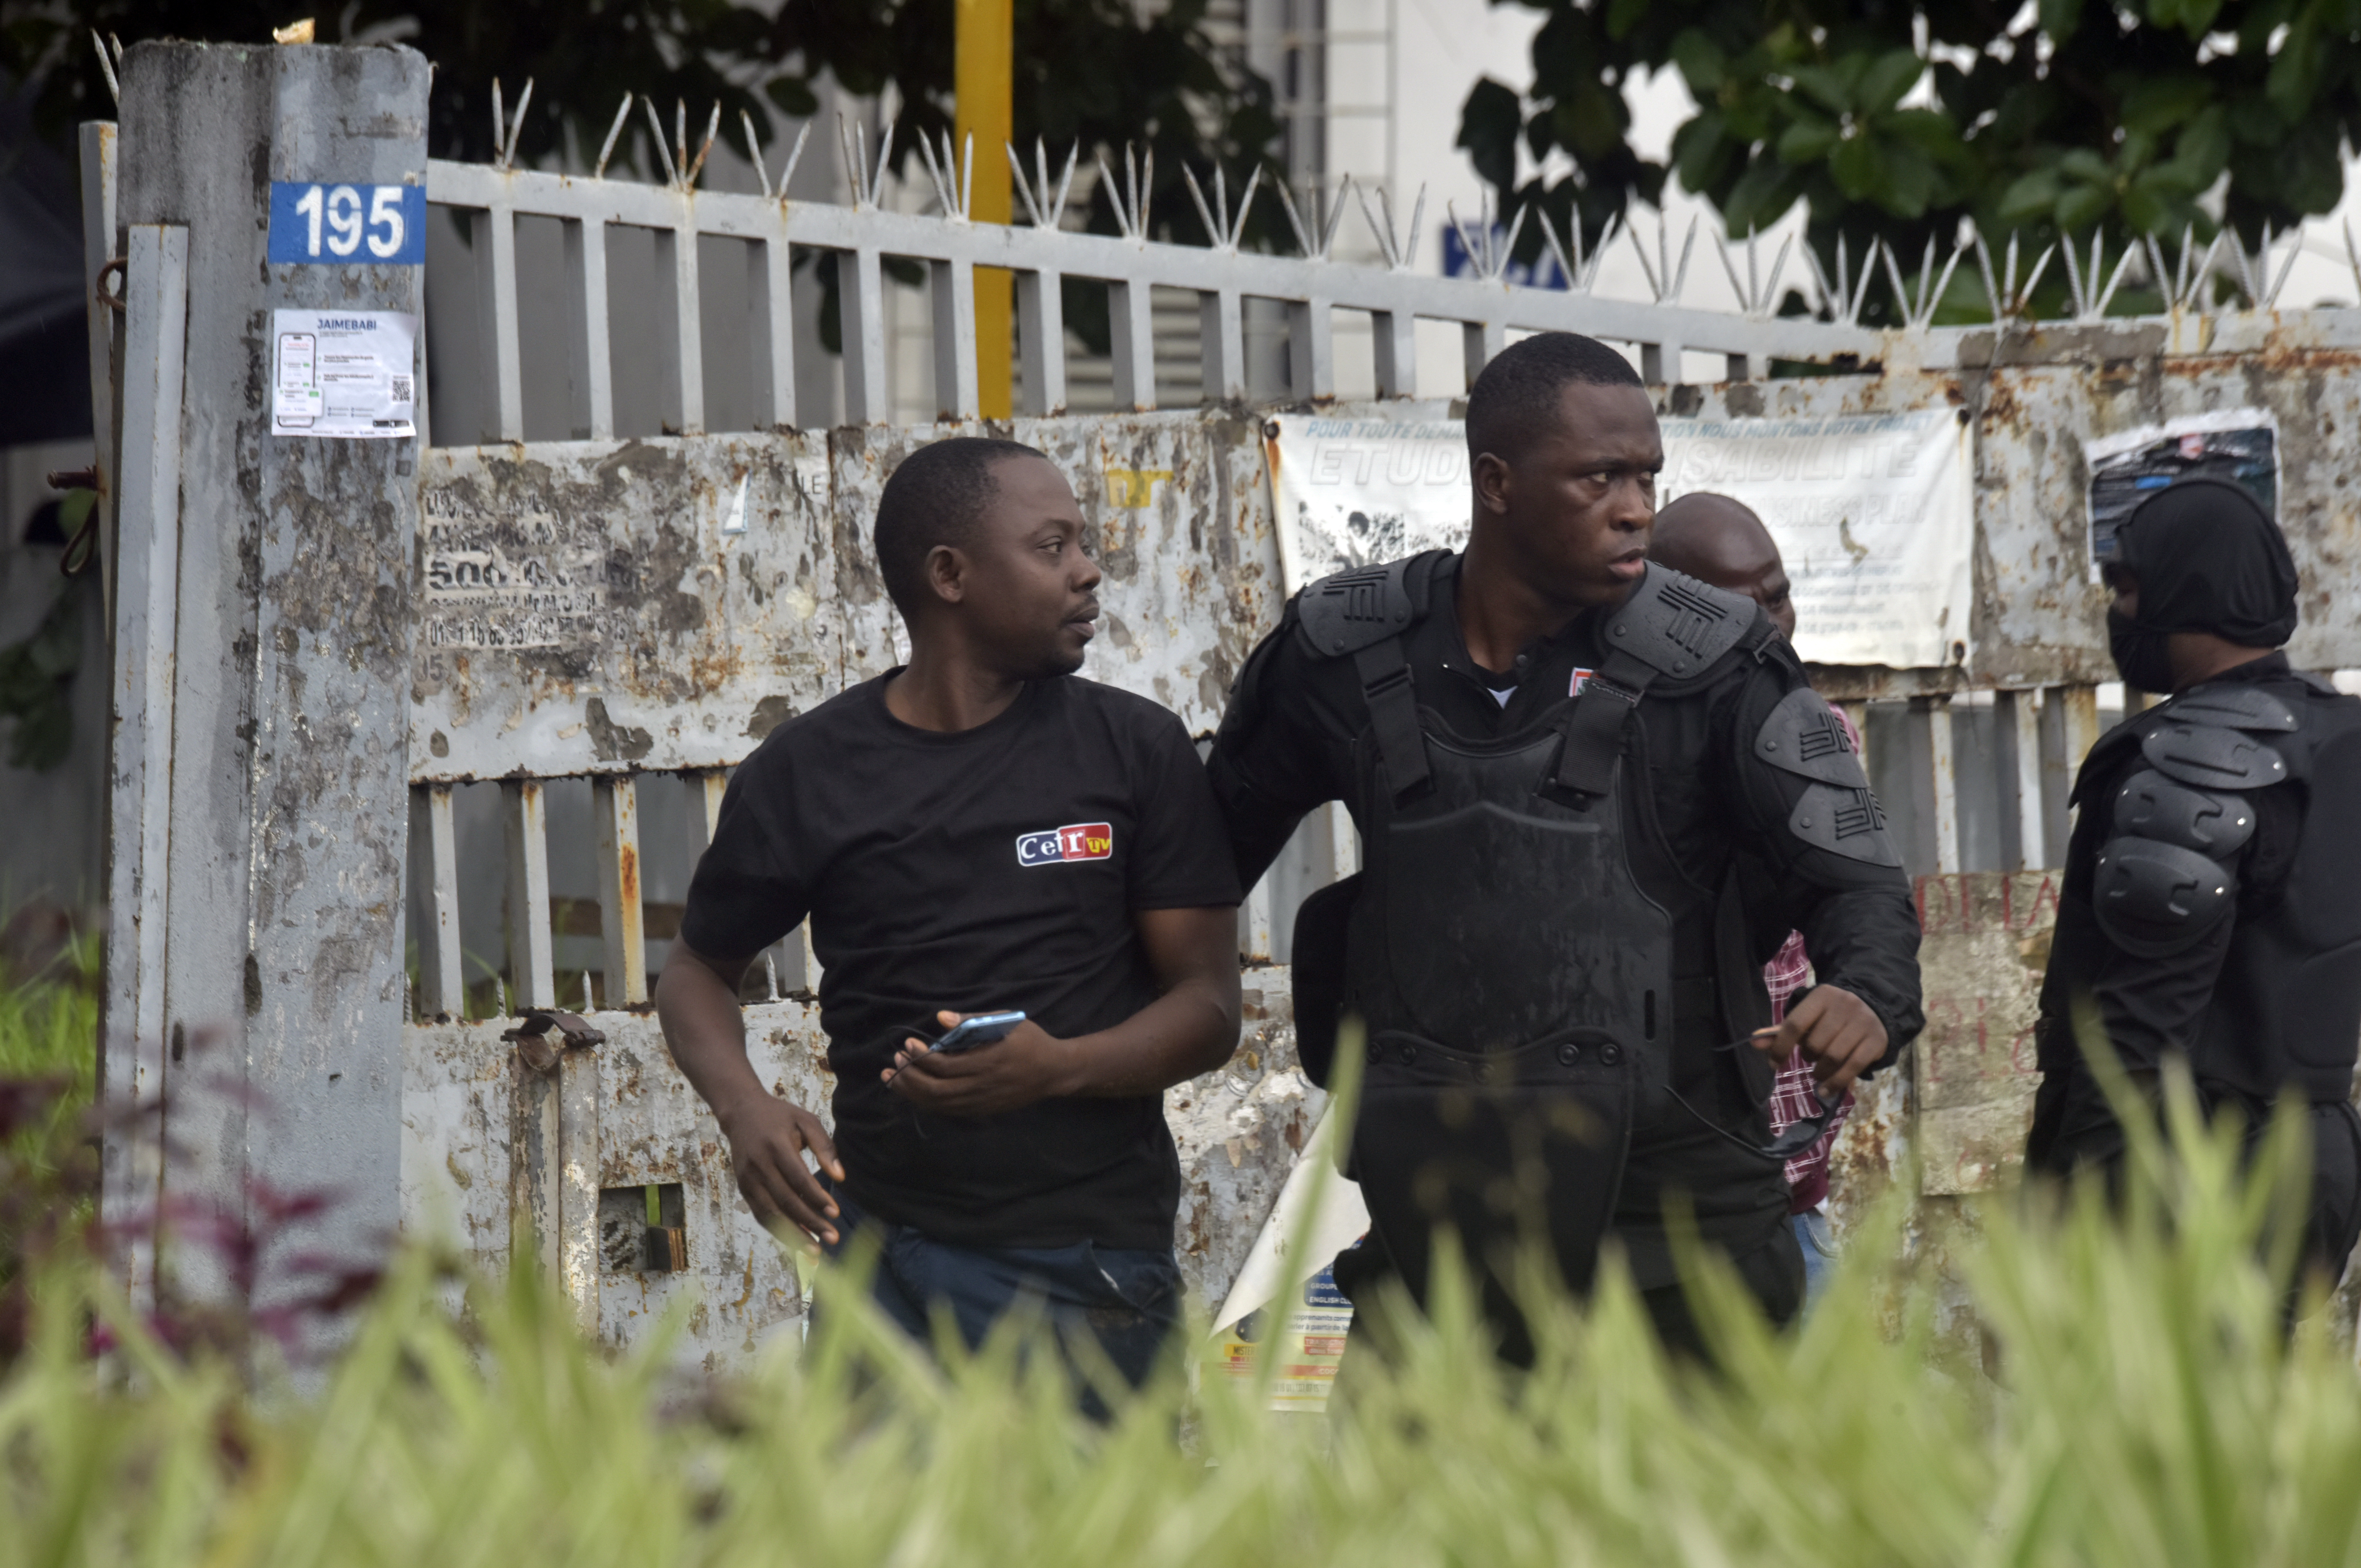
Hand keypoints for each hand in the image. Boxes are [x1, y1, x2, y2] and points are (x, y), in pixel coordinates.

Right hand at [716, 1095, 844, 1246]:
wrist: (741, 1113)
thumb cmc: (780, 1117)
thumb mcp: (806, 1121)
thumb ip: (825, 1146)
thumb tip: (840, 1177)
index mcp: (776, 1147)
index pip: (798, 1179)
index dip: (816, 1198)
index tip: (835, 1213)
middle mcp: (759, 1166)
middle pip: (785, 1202)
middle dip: (810, 1224)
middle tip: (832, 1239)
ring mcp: (748, 1180)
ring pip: (771, 1214)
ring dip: (793, 1236)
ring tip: (814, 1252)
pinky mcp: (743, 1189)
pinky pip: (761, 1215)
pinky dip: (778, 1230)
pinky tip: (796, 1241)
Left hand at [884, 1011, 1080, 1116]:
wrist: (1054, 1072)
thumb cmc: (1031, 1040)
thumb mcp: (1007, 1021)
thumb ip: (973, 1019)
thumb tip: (940, 1018)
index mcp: (988, 1061)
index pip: (944, 1065)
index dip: (920, 1057)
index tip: (908, 1043)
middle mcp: (982, 1086)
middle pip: (935, 1090)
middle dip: (909, 1077)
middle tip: (895, 1061)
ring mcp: (981, 1102)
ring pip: (938, 1104)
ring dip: (912, 1092)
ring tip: (894, 1079)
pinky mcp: (981, 1110)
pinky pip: (948, 1111)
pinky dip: (927, 1102)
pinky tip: (915, 1092)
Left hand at [1752, 985, 1886, 1096]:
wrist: (1874, 1007)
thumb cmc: (1831, 1015)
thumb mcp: (1808, 1017)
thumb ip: (1782, 1031)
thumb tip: (1754, 1042)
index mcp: (1822, 996)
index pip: (1795, 1024)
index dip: (1780, 1047)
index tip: (1773, 1064)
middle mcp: (1844, 1005)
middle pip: (1815, 1043)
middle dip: (1808, 1056)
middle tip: (1810, 1057)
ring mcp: (1863, 1022)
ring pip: (1833, 1057)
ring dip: (1820, 1072)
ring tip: (1818, 1073)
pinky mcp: (1877, 1040)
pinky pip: (1853, 1067)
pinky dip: (1836, 1083)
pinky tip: (1826, 1091)